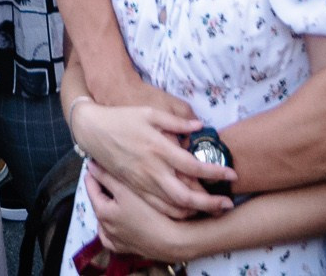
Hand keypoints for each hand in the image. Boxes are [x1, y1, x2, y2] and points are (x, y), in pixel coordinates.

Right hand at [67, 96, 232, 218]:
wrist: (93, 131)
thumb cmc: (122, 118)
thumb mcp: (150, 112)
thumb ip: (176, 121)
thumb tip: (200, 126)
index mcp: (159, 149)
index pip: (194, 167)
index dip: (215, 173)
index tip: (232, 174)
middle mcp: (152, 170)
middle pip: (186, 197)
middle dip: (210, 204)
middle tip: (227, 203)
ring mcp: (142, 183)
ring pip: (173, 208)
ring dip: (196, 212)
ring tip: (213, 209)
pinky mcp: (135, 190)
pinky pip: (158, 208)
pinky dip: (176, 213)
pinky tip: (188, 209)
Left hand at [84, 162, 204, 260]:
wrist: (171, 241)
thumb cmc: (150, 214)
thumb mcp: (126, 190)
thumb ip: (107, 176)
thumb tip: (91, 166)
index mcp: (102, 212)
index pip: (90, 186)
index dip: (94, 172)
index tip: (96, 162)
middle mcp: (105, 228)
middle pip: (98, 201)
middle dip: (102, 188)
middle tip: (110, 175)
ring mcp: (115, 240)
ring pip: (105, 219)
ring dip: (108, 206)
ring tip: (117, 195)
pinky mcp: (125, 248)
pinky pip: (113, 236)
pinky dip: (113, 227)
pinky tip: (119, 221)